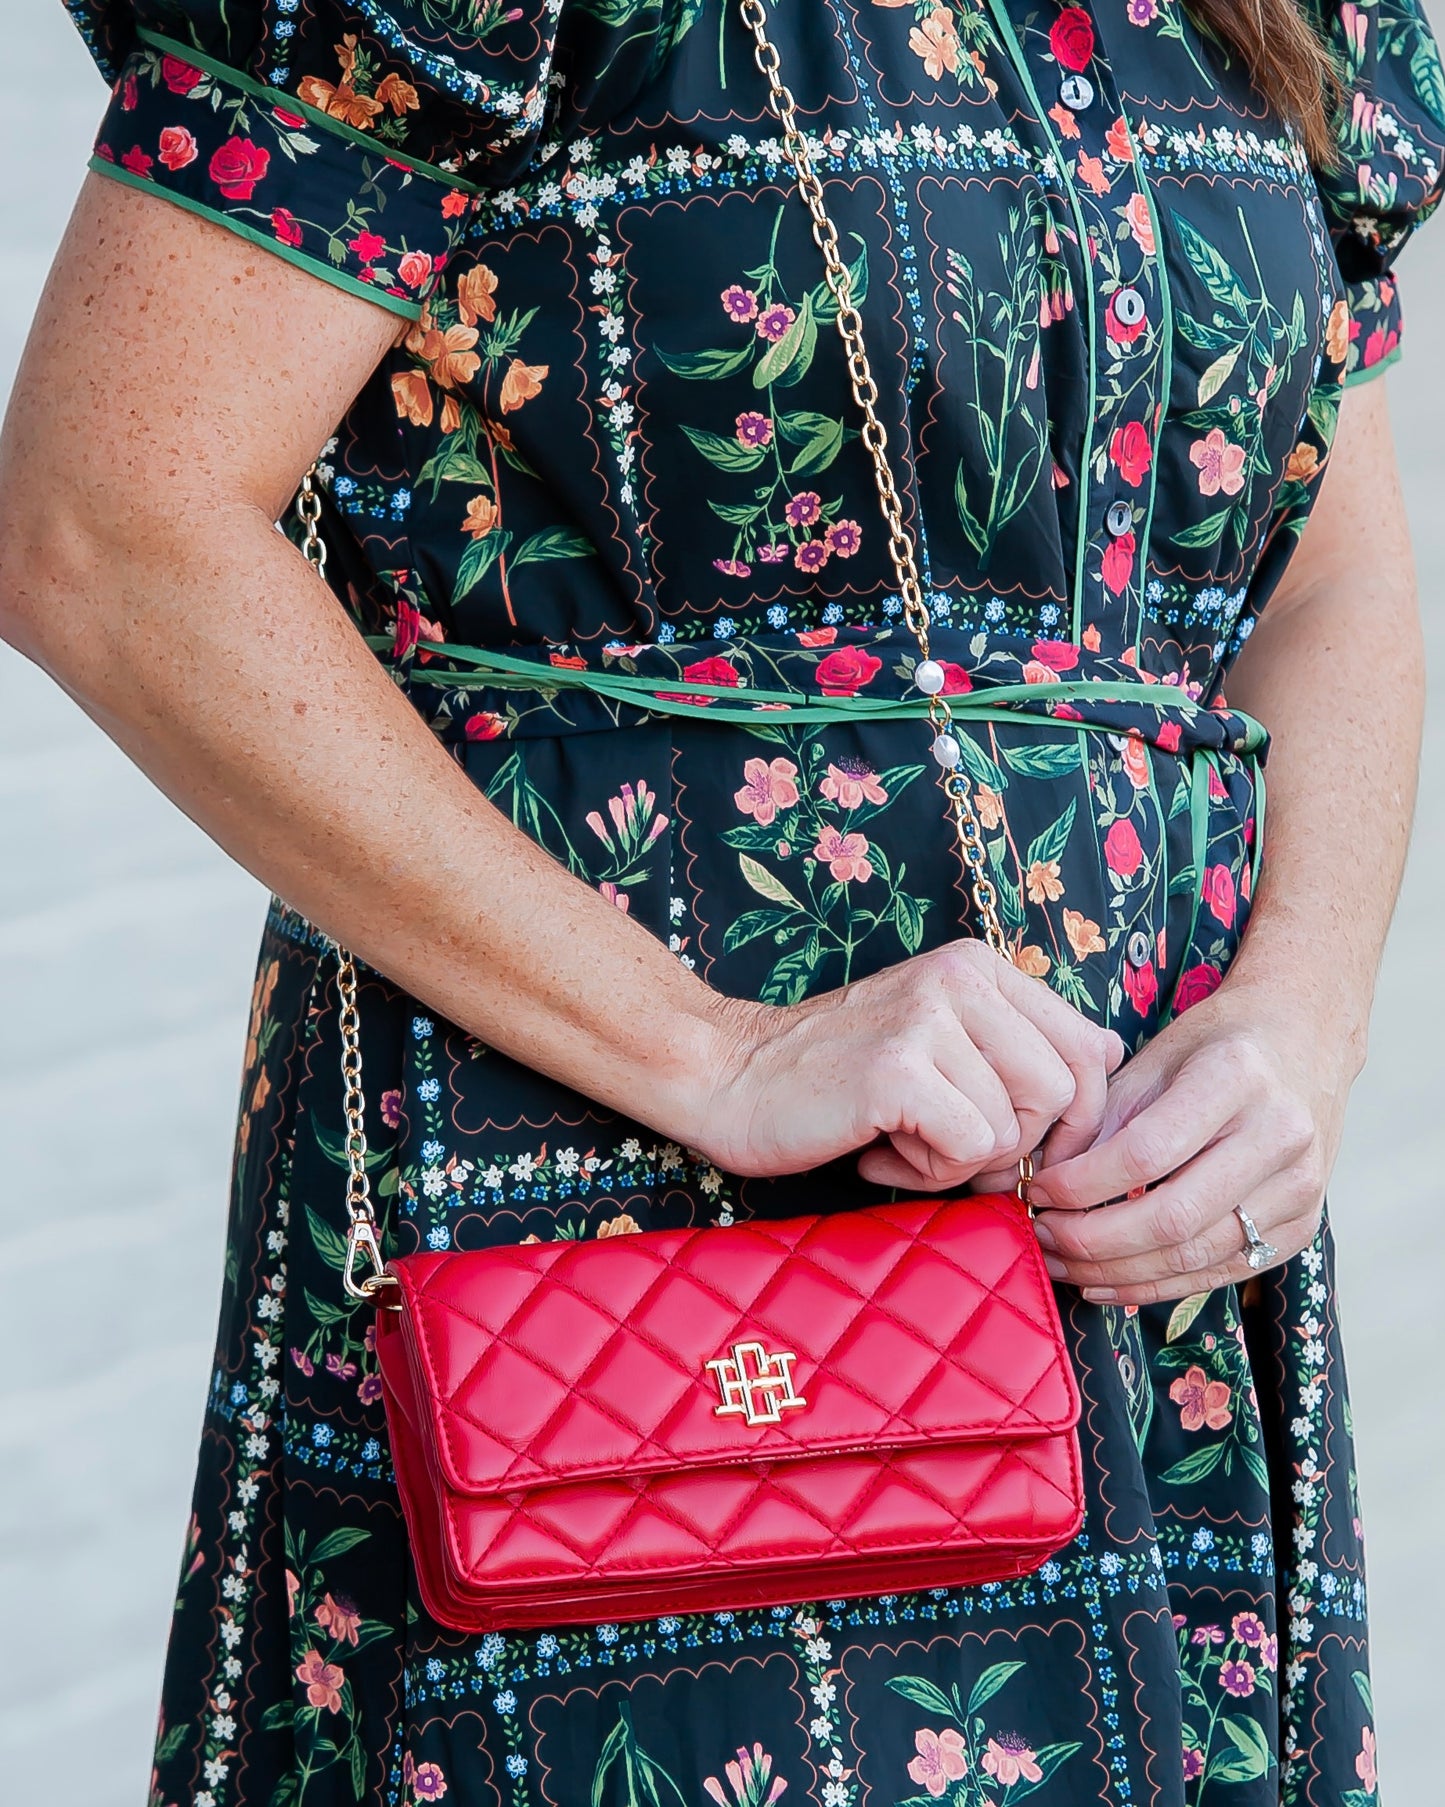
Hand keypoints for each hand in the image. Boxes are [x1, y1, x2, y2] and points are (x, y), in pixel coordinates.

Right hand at [696, 939, 1124, 1188]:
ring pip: (1014, 1131)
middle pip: (1064, 1096)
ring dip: (961, 1162)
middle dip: (1017, 1146)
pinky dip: (926, 1173)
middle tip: (947, 1145)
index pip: (1093, 1051)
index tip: (1019, 1145)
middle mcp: (963, 979)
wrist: (728, 1077)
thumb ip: (1018, 1044)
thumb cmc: (839, 1074)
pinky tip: (879, 1150)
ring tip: (902, 1138)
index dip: (1073, 1120)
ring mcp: (929, 1021)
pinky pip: (967, 1151)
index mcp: (981, 968)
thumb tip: (1112, 1058)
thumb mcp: (940, 1037)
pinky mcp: (897, 1070)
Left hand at [1024, 978, 1350, 1304]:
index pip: (1145, 1153)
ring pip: (1194, 1256)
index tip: (1038, 1190)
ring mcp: (1300, 1188)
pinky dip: (1156, 1285)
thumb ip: (1104, 1118)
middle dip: (1092, 1239)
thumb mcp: (1156, 1057)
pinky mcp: (1302, 1226)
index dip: (1081, 1184)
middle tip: (1042, 1234)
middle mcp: (1280, 1136)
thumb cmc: (1219, 1042)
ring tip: (1062, 1260)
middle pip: (1172, 1217)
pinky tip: (1106, 1280)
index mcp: (1237, 1078)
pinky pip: (1220, 1272)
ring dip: (1116, 1271)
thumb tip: (1047, 1180)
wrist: (1308, 1036)